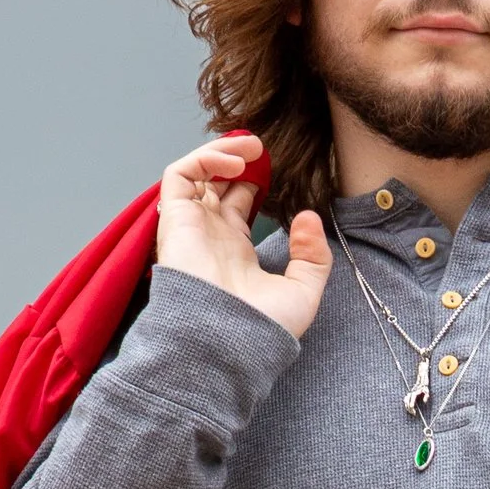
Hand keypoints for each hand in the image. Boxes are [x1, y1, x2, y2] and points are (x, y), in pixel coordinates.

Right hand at [155, 135, 329, 336]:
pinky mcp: (175, 218)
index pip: (238, 203)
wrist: (227, 342)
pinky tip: (235, 161)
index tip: (273, 167)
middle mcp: (211, 235)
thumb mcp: (303, 292)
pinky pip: (180, 175)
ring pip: (197, 174)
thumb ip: (313, 257)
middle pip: (217, 184)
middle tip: (261, 149)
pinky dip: (205, 158)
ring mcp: (192, 225)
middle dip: (237, 160)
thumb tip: (309, 217)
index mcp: (236, 251)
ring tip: (252, 146)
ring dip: (222, 152)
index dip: (254, 180)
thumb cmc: (260, 328)